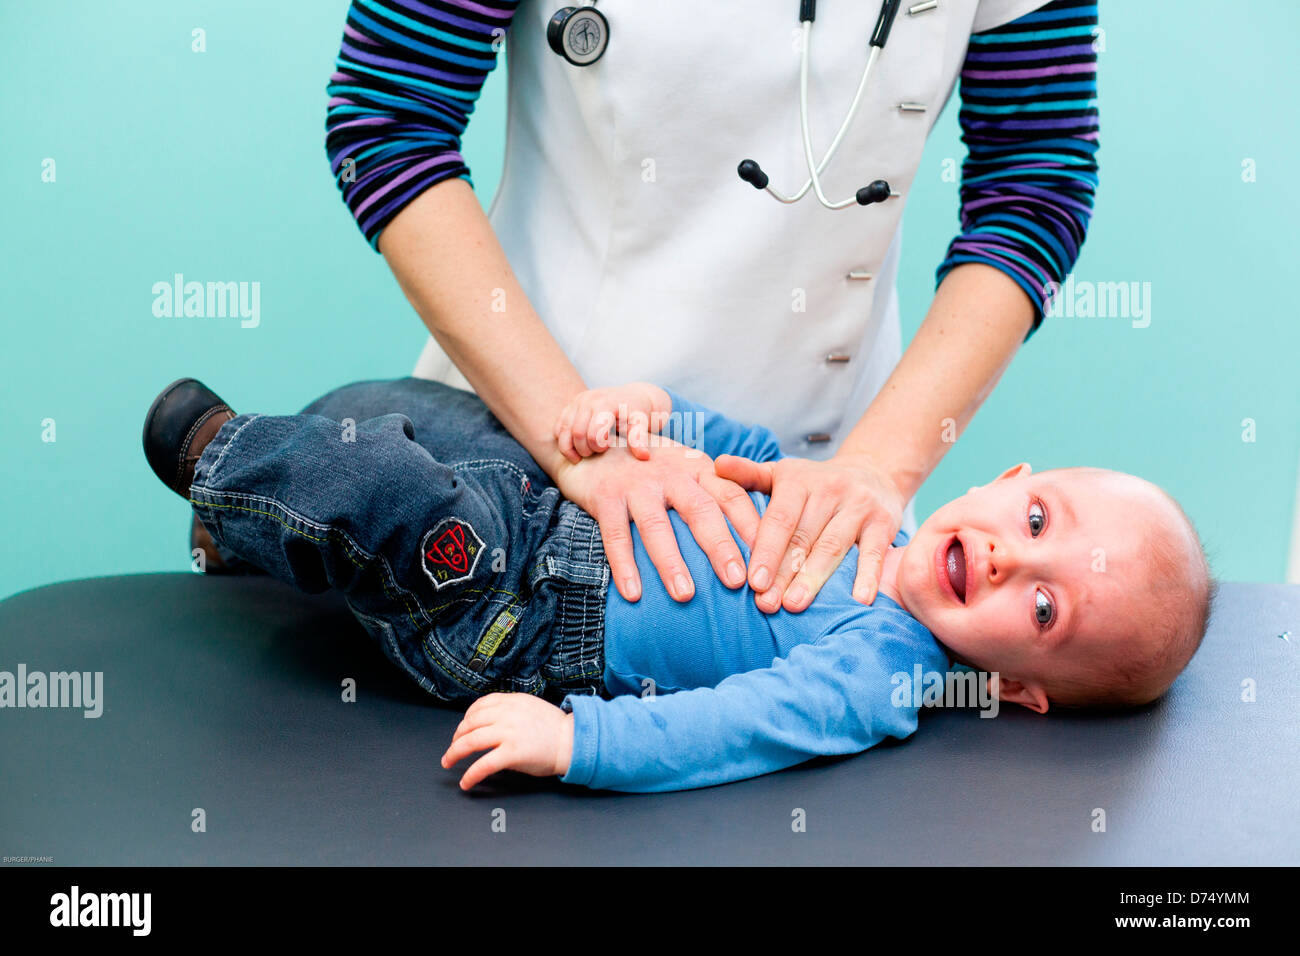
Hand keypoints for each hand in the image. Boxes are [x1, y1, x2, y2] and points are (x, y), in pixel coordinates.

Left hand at [441, 693, 573, 788]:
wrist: (572, 741)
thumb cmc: (554, 728)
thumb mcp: (530, 707)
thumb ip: (509, 710)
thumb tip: (489, 722)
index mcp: (511, 701)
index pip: (479, 705)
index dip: (466, 718)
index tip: (462, 728)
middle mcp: (506, 715)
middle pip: (470, 724)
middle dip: (456, 737)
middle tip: (452, 748)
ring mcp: (508, 733)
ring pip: (470, 742)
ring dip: (454, 753)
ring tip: (449, 762)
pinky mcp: (511, 753)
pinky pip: (483, 764)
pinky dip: (471, 775)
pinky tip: (466, 782)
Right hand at [553, 382, 671, 463]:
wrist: (633, 397)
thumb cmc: (638, 413)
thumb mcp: (642, 424)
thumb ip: (640, 439)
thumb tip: (644, 456)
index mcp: (605, 403)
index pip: (592, 433)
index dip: (598, 447)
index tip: (608, 448)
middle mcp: (588, 399)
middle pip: (576, 433)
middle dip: (585, 450)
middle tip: (596, 454)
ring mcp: (577, 401)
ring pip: (563, 431)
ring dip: (571, 448)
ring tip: (584, 455)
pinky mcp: (570, 406)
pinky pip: (559, 427)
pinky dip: (564, 441)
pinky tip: (577, 448)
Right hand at [555, 435, 760, 602]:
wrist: (595, 442)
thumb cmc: (652, 468)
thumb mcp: (686, 471)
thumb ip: (713, 496)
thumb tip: (755, 542)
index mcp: (697, 469)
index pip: (732, 495)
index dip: (752, 526)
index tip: (770, 559)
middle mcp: (671, 474)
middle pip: (700, 510)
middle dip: (720, 547)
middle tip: (737, 582)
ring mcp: (637, 485)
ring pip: (657, 526)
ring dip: (671, 562)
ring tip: (686, 595)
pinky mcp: (606, 497)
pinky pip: (615, 535)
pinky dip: (623, 566)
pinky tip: (633, 594)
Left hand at [714, 451, 904, 612]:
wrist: (873, 473)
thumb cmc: (814, 484)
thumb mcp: (782, 473)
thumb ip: (749, 475)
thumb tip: (717, 465)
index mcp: (798, 480)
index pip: (779, 519)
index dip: (765, 550)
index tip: (751, 582)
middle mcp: (829, 490)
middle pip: (803, 538)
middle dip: (783, 573)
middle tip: (766, 604)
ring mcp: (859, 506)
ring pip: (833, 547)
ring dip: (814, 579)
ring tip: (795, 605)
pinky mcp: (884, 522)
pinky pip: (874, 551)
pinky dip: (867, 576)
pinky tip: (858, 600)